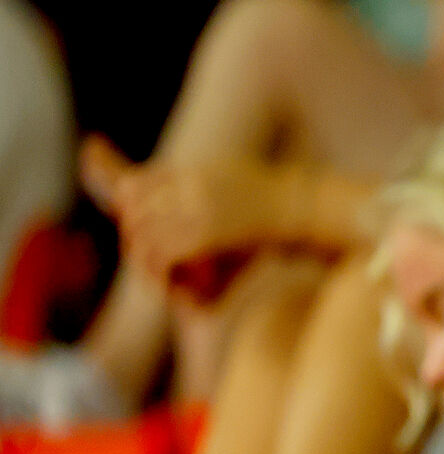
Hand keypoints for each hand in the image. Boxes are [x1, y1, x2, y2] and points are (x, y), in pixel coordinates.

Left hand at [102, 155, 294, 286]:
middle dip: (132, 232)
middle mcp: (192, 187)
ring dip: (142, 254)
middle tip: (139, 253)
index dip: (128, 204)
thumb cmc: (280, 198)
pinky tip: (166, 281)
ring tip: (151, 271)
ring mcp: (199, 209)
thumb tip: (188, 185)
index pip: (140, 182)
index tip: (132, 223)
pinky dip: (159, 269)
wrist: (305, 208)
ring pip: (144, 231)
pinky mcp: (208, 235)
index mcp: (196, 171)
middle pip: (135, 206)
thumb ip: (207, 181)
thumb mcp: (237, 176)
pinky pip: (165, 252)